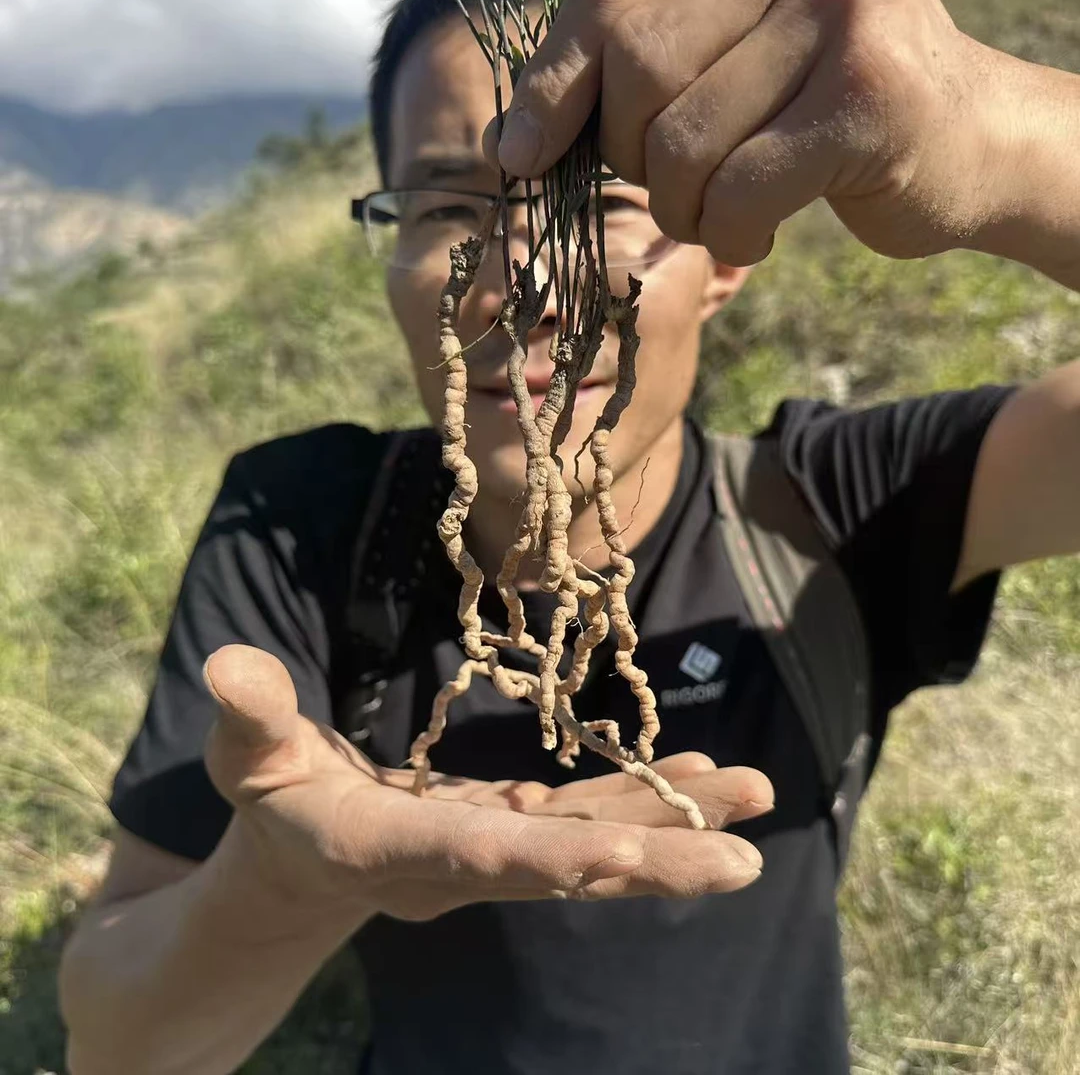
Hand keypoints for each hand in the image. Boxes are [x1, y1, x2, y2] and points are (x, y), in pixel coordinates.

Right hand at [202, 646, 772, 924]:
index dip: (544, 855)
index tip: (620, 854)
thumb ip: (246, 715)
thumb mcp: (244, 756)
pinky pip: (587, 815)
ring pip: (594, 840)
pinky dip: (642, 800)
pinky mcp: (512, 828)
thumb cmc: (267, 800)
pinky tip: (698, 777)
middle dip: (651, 861)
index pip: (472, 853)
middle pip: (563, 866)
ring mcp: (496, 850)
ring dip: (673, 825)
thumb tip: (227, 662)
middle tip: (744, 861)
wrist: (300, 862)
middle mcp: (459, 863)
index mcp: (389, 849)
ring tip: (754, 796)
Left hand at [488, 0, 1013, 264]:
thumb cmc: (819, 114)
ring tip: (725, 213)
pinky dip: (732, 234)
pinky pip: (738, 191)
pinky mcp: (863, 98)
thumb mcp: (721, 77)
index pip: (609, 7)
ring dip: (687, 209)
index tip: (521, 156)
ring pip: (684, 144)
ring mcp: (834, 17)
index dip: (554, 89)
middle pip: (639, 72)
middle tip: (680, 188)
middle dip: (636, 159)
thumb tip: (513, 142)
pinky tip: (759, 235)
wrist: (967, 141)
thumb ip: (634, 83)